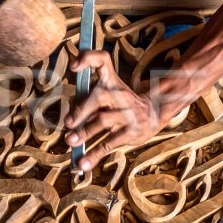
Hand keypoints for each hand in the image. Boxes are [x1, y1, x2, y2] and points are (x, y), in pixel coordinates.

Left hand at [65, 50, 164, 170]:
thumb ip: (89, 103)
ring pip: (102, 122)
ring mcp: (127, 113)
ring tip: (70, 141)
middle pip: (99, 96)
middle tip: (69, 123)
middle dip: (82, 110)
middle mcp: (120, 94)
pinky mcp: (131, 132)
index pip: (102, 60)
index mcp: (112, 81)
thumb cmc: (122, 104)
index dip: (88, 59)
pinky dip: (94, 155)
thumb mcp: (109, 95)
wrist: (154, 113)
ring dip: (85, 132)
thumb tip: (68, 121)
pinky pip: (109, 144)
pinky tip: (83, 163)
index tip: (74, 66)